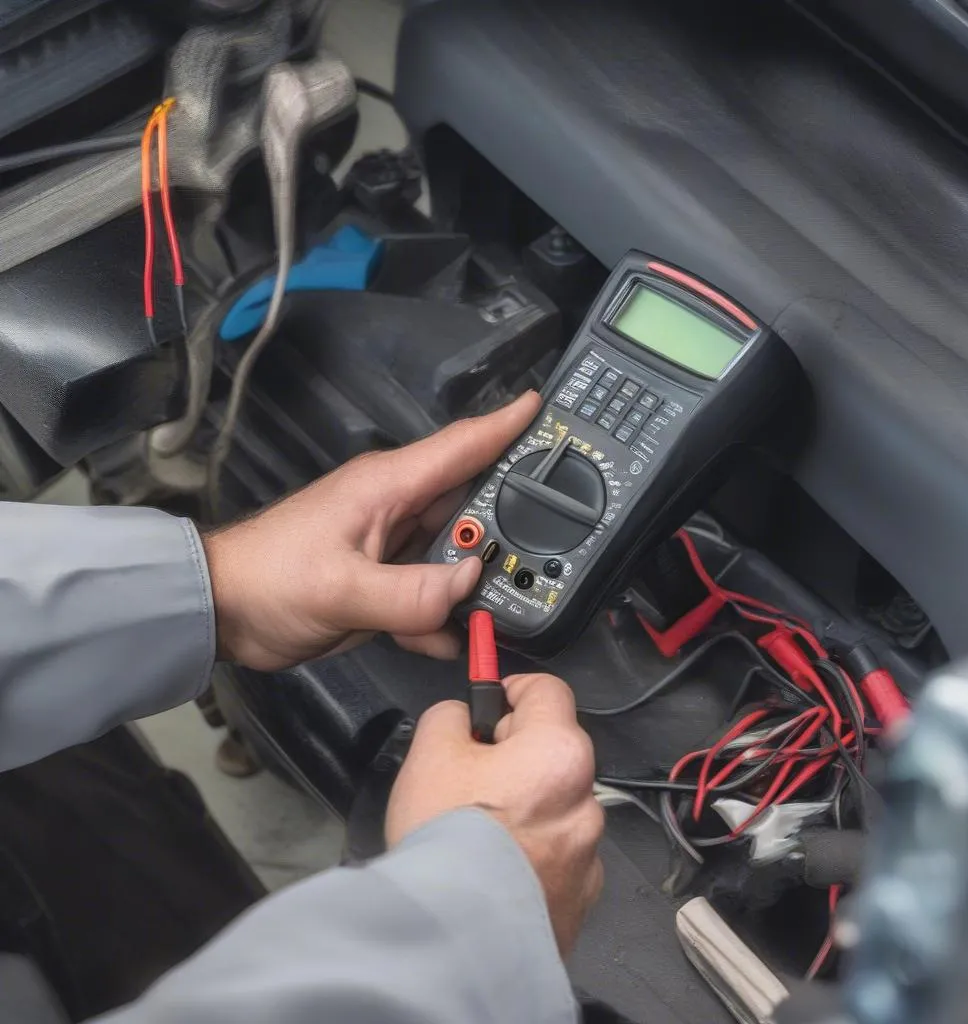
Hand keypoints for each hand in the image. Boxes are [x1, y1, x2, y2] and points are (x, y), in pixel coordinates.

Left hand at [204, 392, 541, 669]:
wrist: (223, 612)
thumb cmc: (268, 578)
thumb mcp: (340, 588)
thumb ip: (408, 593)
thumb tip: (468, 585)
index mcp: (388, 487)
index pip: (461, 445)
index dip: (506, 425)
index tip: (546, 408)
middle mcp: (397, 508)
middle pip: (471, 504)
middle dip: (509, 520)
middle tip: (551, 538)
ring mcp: (393, 545)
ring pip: (456, 552)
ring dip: (476, 578)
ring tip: (506, 601)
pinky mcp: (386, 580)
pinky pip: (432, 592)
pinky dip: (443, 615)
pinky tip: (447, 638)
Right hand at [386, 673, 603, 955]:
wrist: (455, 937)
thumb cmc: (447, 841)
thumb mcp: (429, 752)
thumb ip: (451, 717)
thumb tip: (461, 718)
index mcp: (559, 753)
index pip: (549, 690)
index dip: (513, 688)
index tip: (491, 700)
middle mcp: (587, 801)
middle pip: (552, 754)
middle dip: (514, 755)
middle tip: (469, 773)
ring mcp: (588, 855)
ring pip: (554, 809)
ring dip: (525, 809)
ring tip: (476, 831)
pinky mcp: (579, 899)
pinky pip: (556, 858)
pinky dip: (530, 856)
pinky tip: (491, 869)